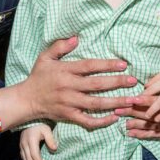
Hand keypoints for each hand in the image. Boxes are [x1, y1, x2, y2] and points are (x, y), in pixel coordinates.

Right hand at [0, 36, 137, 131]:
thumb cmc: (38, 77)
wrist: (27, 100)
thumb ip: (60, 46)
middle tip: (133, 81)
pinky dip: (102, 121)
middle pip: (96, 85)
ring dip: (115, 103)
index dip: (106, 65)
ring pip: (96, 104)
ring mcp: (69, 103)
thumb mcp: (45, 57)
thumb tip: (77, 38)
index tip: (123, 64)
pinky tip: (114, 118)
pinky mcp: (69, 116)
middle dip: (117, 83)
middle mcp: (68, 87)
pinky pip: (88, 121)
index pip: (89, 66)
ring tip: (131, 100)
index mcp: (65, 71)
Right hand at [20, 124, 56, 159]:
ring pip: (25, 159)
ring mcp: (21, 145)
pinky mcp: (21, 145)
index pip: (34, 155)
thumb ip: (50, 139)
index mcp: (31, 140)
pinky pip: (23, 156)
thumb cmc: (40, 125)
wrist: (30, 120)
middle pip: (29, 159)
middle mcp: (24, 143)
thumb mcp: (47, 130)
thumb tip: (54, 149)